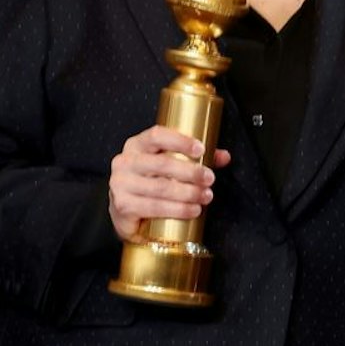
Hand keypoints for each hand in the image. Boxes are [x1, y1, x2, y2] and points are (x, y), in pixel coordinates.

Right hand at [107, 125, 230, 239]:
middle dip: (191, 172)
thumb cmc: (152, 180)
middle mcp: (125, 162)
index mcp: (137, 145)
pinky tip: (193, 210)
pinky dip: (177, 210)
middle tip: (210, 179)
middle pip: (162, 164)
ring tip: (206, 196)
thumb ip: (197, 158)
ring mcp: (121, 184)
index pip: (156, 135)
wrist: (126, 209)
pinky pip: (154, 207)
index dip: (180, 141)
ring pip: (160, 187)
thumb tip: (223, 156)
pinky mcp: (122, 206)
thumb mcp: (171, 163)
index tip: (201, 149)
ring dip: (188, 193)